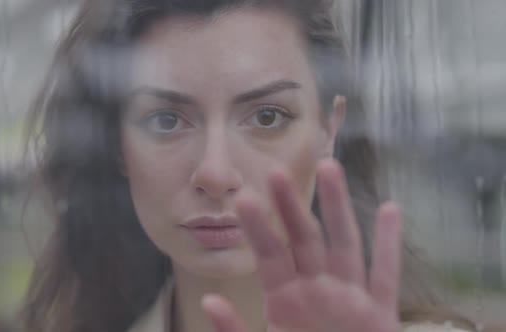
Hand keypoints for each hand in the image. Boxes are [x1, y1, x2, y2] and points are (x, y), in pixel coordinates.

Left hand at [202, 159, 401, 331]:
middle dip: (292, 206)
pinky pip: (385, 276)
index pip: (270, 255)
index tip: (244, 196)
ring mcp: (349, 299)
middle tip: (277, 170)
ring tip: (331, 168)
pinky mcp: (378, 315)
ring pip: (344, 245)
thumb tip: (211, 299)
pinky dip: (389, 245)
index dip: (258, 226)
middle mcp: (316, 290)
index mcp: (284, 300)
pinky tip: (391, 210)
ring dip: (338, 208)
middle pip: (304, 239)